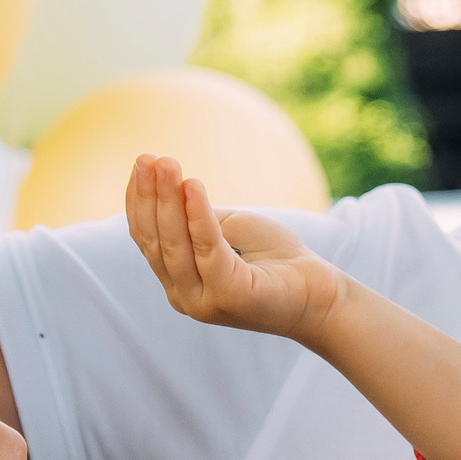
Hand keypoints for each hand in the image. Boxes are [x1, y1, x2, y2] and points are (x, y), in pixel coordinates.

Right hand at [126, 155, 350, 340]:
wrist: (321, 295)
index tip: (141, 163)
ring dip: (168, 200)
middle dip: (149, 196)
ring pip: (176, 245)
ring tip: (167, 165)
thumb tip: (171, 188)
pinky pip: (208, 250)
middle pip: (156, 241)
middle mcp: (184, 296)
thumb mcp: (230, 229)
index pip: (147, 238)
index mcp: (179, 281)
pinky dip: (198, 216)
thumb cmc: (276, 258)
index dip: (139, 201)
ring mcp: (204, 301)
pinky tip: (193, 186)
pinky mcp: (230, 297)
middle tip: (147, 158)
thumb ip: (198, 217)